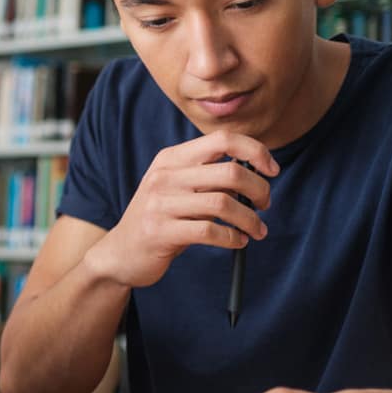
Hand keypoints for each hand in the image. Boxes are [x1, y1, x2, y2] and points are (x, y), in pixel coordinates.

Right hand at [85, 131, 277, 289]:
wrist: (120, 253)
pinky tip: (237, 241)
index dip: (255, 150)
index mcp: (171, 159)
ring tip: (256, 230)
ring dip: (250, 219)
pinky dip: (233, 238)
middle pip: (230, 171)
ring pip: (224, 203)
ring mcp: (160, 204)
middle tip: (264, 205)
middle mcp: (164, 176)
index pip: (222, 139)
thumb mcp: (177, 188)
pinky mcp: (160, 232)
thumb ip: (207, 176)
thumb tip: (255, 172)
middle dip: (259, 190)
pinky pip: (210, 231)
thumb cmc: (160, 220)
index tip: (271, 170)